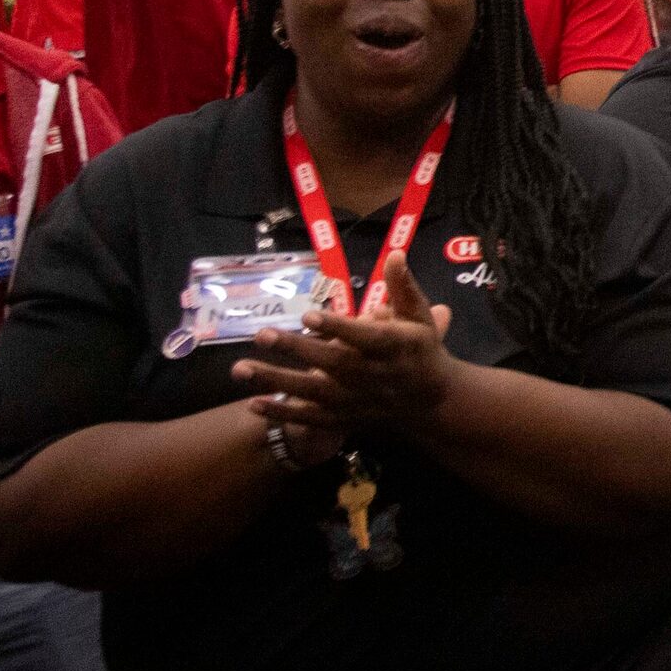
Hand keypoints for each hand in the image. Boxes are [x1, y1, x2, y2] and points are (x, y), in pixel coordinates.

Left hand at [234, 251, 456, 434]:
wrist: (431, 400)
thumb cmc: (420, 350)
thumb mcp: (420, 316)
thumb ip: (403, 287)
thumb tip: (394, 253)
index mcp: (393, 346)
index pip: (364, 336)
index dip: (337, 327)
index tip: (308, 315)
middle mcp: (372, 375)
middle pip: (331, 362)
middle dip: (295, 349)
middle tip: (262, 335)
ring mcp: (355, 399)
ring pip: (311, 391)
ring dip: (275, 381)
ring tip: (240, 369)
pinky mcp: (343, 417)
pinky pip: (309, 417)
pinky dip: (282, 412)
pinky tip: (252, 403)